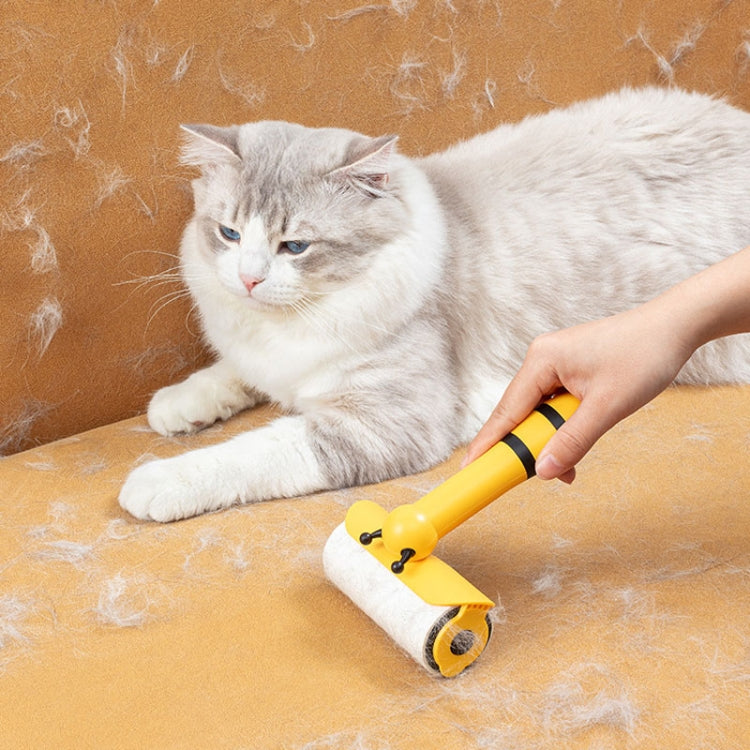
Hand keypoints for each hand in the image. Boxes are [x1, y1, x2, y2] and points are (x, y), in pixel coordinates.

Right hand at [465, 304, 693, 481]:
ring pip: (540, 412)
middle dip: (528, 448)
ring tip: (569, 467)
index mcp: (541, 360)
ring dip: (552, 440)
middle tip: (529, 478)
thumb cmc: (644, 356)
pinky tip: (577, 446)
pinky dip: (564, 428)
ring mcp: (555, 363)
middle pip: (520, 413)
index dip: (488, 443)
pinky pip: (555, 405)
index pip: (506, 411)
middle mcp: (541, 359)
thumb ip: (574, 441)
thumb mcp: (608, 406)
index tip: (470, 468)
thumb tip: (544, 471)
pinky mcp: (570, 369)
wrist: (675, 326)